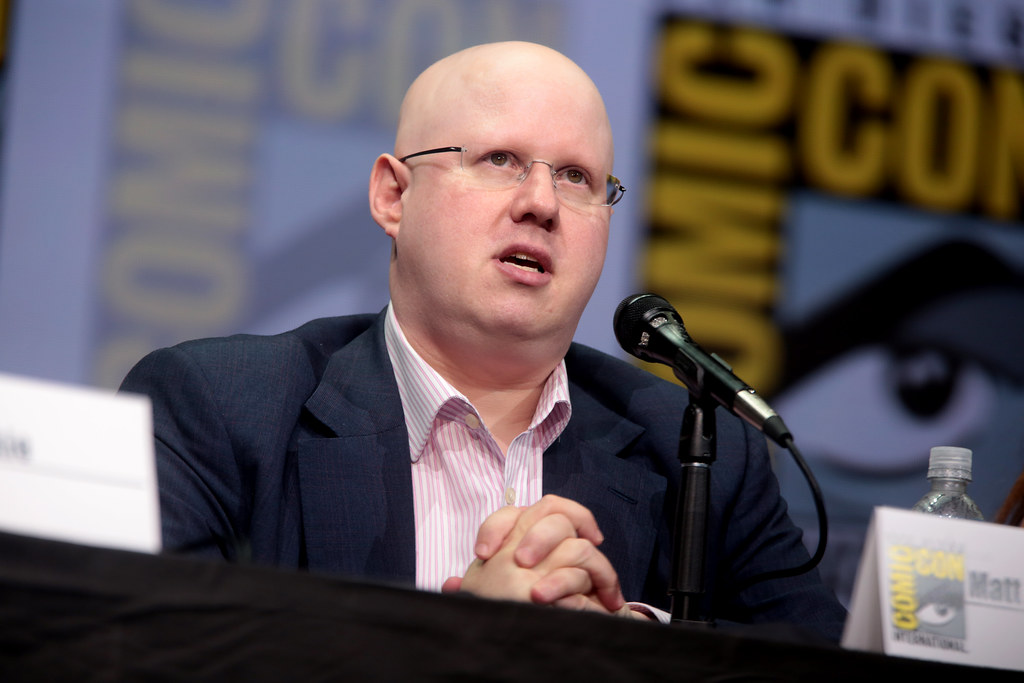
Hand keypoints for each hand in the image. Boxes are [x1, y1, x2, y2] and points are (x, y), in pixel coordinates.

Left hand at [443, 495, 632, 615]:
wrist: (560, 641)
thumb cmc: (523, 617)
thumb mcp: (494, 604)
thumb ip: (473, 592)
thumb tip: (449, 584)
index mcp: (523, 540)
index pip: (510, 516)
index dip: (495, 528)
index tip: (483, 554)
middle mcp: (553, 542)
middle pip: (551, 512)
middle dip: (537, 535)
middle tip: (522, 563)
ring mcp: (578, 557)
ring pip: (576, 540)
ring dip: (559, 567)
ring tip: (537, 594)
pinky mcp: (599, 580)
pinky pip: (596, 568)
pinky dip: (589, 581)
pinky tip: (569, 602)